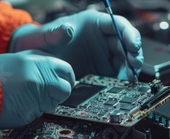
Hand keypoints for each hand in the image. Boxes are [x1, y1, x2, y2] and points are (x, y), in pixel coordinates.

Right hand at [0, 50, 74, 128]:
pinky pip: (38, 114)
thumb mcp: (14, 60)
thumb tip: (50, 73)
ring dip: (44, 103)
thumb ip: (35, 65)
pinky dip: (30, 112)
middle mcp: (41, 78)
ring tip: (24, 99)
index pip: (66, 69)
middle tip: (48, 95)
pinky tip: (16, 106)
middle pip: (66, 89)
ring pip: (53, 104)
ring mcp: (37, 97)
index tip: (63, 82)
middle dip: (59, 93)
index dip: (66, 77)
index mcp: (37, 61)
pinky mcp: (31, 113)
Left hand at [9, 10, 143, 79]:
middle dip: (133, 54)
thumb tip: (68, 29)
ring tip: (128, 78)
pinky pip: (116, 73)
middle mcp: (102, 38)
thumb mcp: (45, 36)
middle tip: (134, 66)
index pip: (118, 25)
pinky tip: (122, 84)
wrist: (35, 60)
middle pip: (125, 43)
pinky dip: (122, 79)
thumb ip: (55, 32)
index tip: (133, 45)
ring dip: (130, 68)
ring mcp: (103, 55)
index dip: (129, 34)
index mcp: (93, 23)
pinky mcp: (101, 70)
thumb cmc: (40, 42)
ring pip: (124, 59)